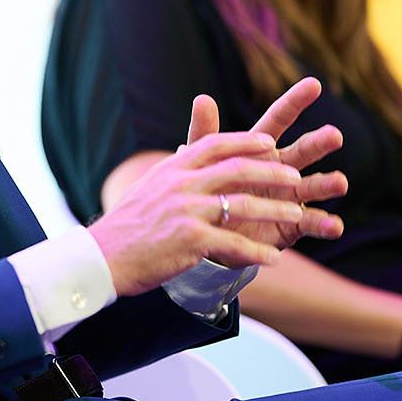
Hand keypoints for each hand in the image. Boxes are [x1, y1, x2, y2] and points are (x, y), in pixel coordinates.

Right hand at [88, 131, 307, 295]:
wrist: (104, 257)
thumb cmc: (128, 226)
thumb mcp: (149, 187)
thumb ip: (173, 171)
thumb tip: (183, 151)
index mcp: (172, 169)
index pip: (214, 144)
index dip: (245, 141)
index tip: (268, 142)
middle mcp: (180, 184)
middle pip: (236, 169)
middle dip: (271, 172)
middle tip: (296, 177)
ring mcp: (186, 211)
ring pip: (242, 205)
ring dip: (275, 210)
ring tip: (297, 214)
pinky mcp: (190, 240)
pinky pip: (234, 244)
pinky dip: (256, 253)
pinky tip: (273, 259)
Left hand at [180, 77, 347, 250]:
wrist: (209, 231)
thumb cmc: (210, 187)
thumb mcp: (205, 160)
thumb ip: (205, 133)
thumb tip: (202, 97)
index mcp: (260, 148)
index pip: (279, 119)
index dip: (294, 102)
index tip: (313, 84)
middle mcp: (281, 169)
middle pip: (304, 151)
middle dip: (319, 143)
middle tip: (334, 135)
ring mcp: (289, 196)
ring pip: (314, 186)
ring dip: (328, 184)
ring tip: (340, 183)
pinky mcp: (292, 224)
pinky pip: (311, 223)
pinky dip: (324, 225)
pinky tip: (334, 226)